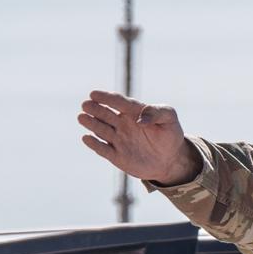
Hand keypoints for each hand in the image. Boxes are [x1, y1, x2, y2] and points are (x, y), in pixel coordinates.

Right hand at [77, 90, 202, 189]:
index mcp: (133, 111)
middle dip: (95, 109)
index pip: (118, 102)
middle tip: (86, 105)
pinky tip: (87, 138)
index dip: (106, 97)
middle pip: (105, 114)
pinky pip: (103, 149)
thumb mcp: (170, 119)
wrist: (170, 159)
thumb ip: (158, 112)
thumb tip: (140, 119)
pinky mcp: (116, 155)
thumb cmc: (170, 134)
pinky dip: (94, 144)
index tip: (94, 94)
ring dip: (91, 123)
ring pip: (101, 129)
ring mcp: (118, 139)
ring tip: (82, 117)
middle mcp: (122, 123)